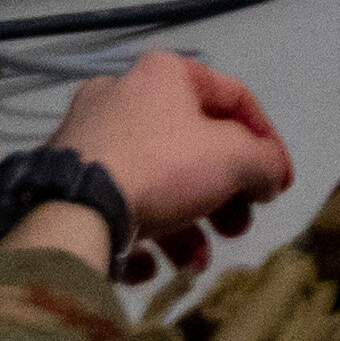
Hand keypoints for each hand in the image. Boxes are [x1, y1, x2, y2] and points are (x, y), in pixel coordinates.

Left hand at [51, 52, 294, 257]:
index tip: (278, 183)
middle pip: (191, 148)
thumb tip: (269, 177)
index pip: (235, 99)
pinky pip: (113, 205)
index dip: (267, 142)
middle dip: (222, 195)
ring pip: (153, 183)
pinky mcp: (61, 183)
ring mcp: (85, 141)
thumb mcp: (235, 159)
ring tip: (196, 263)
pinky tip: (150, 266)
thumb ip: (266, 162)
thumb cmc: (162, 167)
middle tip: (238, 227)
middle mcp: (121, 97)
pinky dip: (138, 236)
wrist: (72, 212)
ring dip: (185, 225)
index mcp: (164, 74)